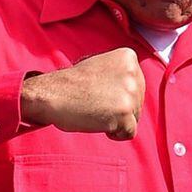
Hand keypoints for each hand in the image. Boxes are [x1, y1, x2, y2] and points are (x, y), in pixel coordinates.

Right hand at [20, 47, 145, 140]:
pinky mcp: (124, 113)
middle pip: (138, 102)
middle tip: (95, 102)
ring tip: (95, 110)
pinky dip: (115, 133)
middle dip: (120, 108)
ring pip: (135, 117)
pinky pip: (129, 132)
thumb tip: (138, 88)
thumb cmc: (72, 84)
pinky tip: (98, 122)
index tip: (99, 91)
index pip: (137, 84)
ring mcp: (130, 93)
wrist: (52, 94)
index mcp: (128, 57)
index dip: (118, 94)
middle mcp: (133, 72)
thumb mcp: (101, 66)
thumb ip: (121, 74)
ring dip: (116, 120)